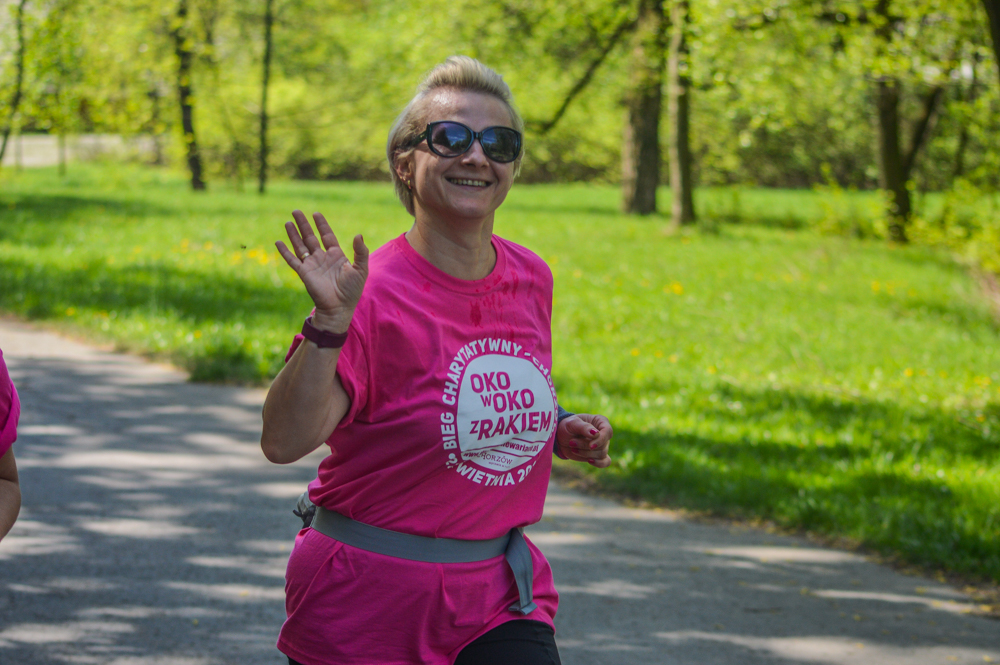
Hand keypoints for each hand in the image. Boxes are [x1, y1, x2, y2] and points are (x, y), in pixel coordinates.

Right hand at [275, 210, 368, 332]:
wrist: (339, 307)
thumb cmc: (352, 290)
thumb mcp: (361, 269)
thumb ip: (361, 252)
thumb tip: (358, 235)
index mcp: (336, 255)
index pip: (327, 236)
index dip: (321, 225)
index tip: (316, 214)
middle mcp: (322, 258)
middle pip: (310, 237)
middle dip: (303, 225)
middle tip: (296, 211)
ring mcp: (312, 265)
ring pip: (300, 246)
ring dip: (294, 234)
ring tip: (288, 222)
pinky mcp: (304, 273)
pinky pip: (292, 260)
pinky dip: (285, 251)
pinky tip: (278, 242)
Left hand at [555, 414, 612, 467]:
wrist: (561, 437)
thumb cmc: (568, 426)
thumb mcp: (572, 423)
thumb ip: (584, 427)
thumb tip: (596, 434)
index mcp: (601, 422)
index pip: (608, 431)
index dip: (601, 439)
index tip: (590, 446)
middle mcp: (604, 434)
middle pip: (603, 445)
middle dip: (586, 446)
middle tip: (571, 443)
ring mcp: (602, 445)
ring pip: (601, 454)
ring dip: (586, 453)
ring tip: (573, 448)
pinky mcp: (597, 455)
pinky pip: (605, 462)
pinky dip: (599, 463)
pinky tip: (589, 461)